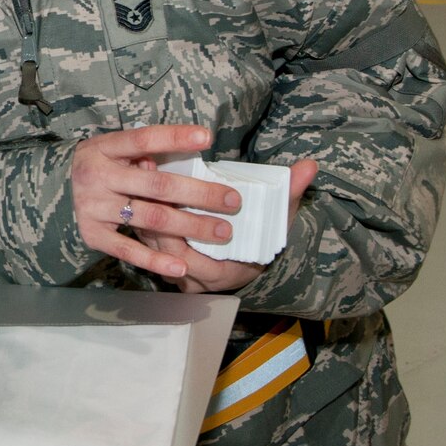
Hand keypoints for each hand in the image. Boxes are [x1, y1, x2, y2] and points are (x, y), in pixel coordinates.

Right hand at [69, 126, 241, 278]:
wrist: (48, 192)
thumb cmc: (96, 166)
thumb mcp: (111, 149)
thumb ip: (140, 151)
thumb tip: (175, 157)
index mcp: (105, 148)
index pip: (144, 139)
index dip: (175, 137)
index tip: (207, 138)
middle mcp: (98, 176)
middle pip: (157, 186)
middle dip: (199, 194)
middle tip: (233, 201)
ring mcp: (94, 207)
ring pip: (151, 218)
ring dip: (190, 227)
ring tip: (222, 232)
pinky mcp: (92, 234)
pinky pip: (129, 250)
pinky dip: (156, 259)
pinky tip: (181, 266)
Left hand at [135, 158, 316, 292]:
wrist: (244, 259)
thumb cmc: (261, 239)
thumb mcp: (278, 220)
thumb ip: (290, 194)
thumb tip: (309, 167)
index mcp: (219, 275)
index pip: (190, 256)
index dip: (178, 223)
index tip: (170, 186)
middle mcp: (191, 278)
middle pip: (162, 247)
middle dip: (153, 208)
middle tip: (148, 171)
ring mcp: (172, 271)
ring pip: (147, 242)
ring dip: (142, 206)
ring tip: (139, 169)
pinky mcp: (158, 261)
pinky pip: (142, 239)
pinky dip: (139, 210)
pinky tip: (135, 180)